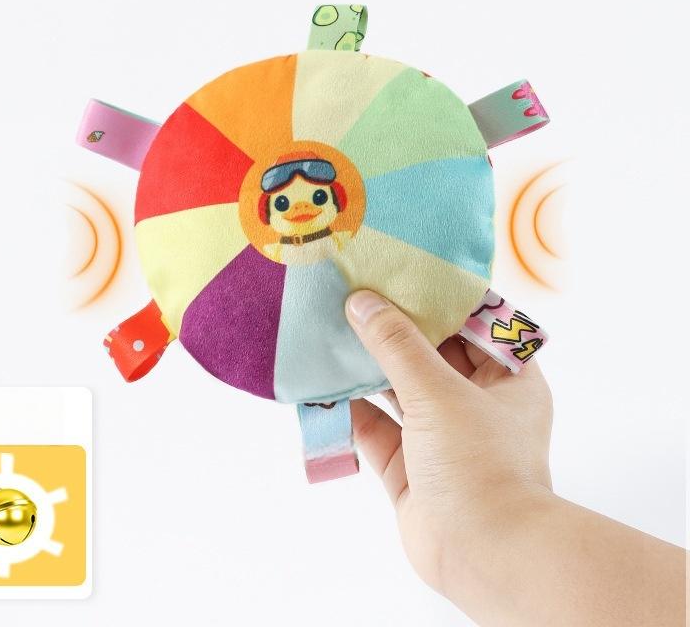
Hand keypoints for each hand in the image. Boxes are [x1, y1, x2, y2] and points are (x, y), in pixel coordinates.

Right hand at [345, 289, 553, 593]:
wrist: (483, 557)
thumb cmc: (481, 466)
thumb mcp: (438, 391)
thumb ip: (396, 345)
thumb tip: (361, 302)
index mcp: (508, 381)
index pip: (474, 326)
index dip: (439, 300)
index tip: (402, 273)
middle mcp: (477, 406)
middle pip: (431, 356)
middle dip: (394, 331)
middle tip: (357, 295)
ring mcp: (442, 438)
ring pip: (400, 391)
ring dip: (369, 368)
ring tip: (332, 330)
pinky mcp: (411, 467)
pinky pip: (377, 428)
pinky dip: (352, 409)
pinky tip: (322, 384)